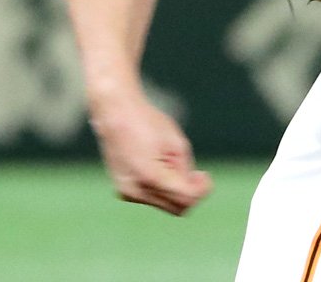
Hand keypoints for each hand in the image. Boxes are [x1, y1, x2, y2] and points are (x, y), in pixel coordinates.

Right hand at [92, 97, 212, 215]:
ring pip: (164, 204)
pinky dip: (161, 187)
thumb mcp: (176, 142)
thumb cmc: (148, 123)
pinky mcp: (123, 191)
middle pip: (176, 208)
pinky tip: (158, 165)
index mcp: (151, 176)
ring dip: (175, 189)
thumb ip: (185, 169)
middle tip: (196, 174)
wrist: (116, 114)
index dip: (201, 190)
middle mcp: (136, 190)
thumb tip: (192, 190)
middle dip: (189, 192)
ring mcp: (128, 193)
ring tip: (172, 162)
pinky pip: (151, 197)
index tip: (205, 175)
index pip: (186, 199)